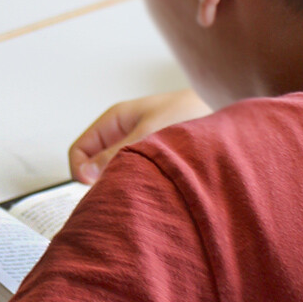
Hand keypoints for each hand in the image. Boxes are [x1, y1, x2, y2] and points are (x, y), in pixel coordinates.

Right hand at [68, 89, 211, 183]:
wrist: (223, 106)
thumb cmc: (189, 112)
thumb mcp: (149, 132)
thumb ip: (117, 152)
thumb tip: (86, 173)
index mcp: (114, 120)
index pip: (79, 150)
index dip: (81, 171)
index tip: (96, 187)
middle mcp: (121, 133)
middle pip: (92, 164)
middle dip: (100, 181)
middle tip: (118, 194)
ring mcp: (136, 145)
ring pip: (112, 171)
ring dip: (119, 182)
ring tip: (137, 190)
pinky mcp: (152, 158)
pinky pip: (131, 173)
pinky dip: (135, 183)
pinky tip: (150, 189)